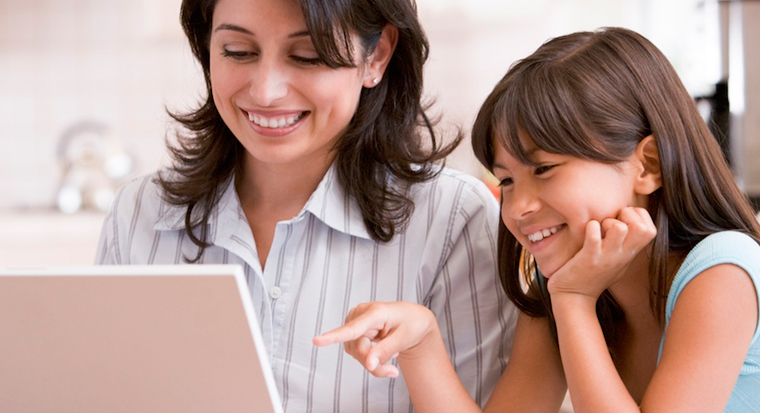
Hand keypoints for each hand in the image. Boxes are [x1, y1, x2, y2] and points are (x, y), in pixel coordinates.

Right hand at [313, 302, 437, 377]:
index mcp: (375, 312)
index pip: (352, 328)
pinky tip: (381, 353)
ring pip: (354, 352)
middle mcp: (360, 314)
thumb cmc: (411, 324)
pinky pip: (355, 352)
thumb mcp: (404, 338)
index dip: (333, 336)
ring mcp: (354, 321)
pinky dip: (368, 359)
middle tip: (392, 372)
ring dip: (371, 363)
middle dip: (372, 364)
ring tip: (390, 360)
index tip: (316, 341)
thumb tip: (368, 364)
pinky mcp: (353, 330)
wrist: (413, 319)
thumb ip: (385, 351)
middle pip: (356, 348)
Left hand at [547, 207, 655, 299]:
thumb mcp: (618, 260)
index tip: (622, 219)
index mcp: (630, 253)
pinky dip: (589, 228)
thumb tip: (630, 222)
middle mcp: (622, 255)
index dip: (639, 216)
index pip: (651, 229)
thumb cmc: (594, 275)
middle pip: (643, 228)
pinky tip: (585, 233)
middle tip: (611, 223)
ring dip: (608, 221)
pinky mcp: (588, 257)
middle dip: (627, 215)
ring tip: (599, 230)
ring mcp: (606, 256)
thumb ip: (627, 244)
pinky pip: (593, 235)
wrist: (574, 298)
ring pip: (620, 228)